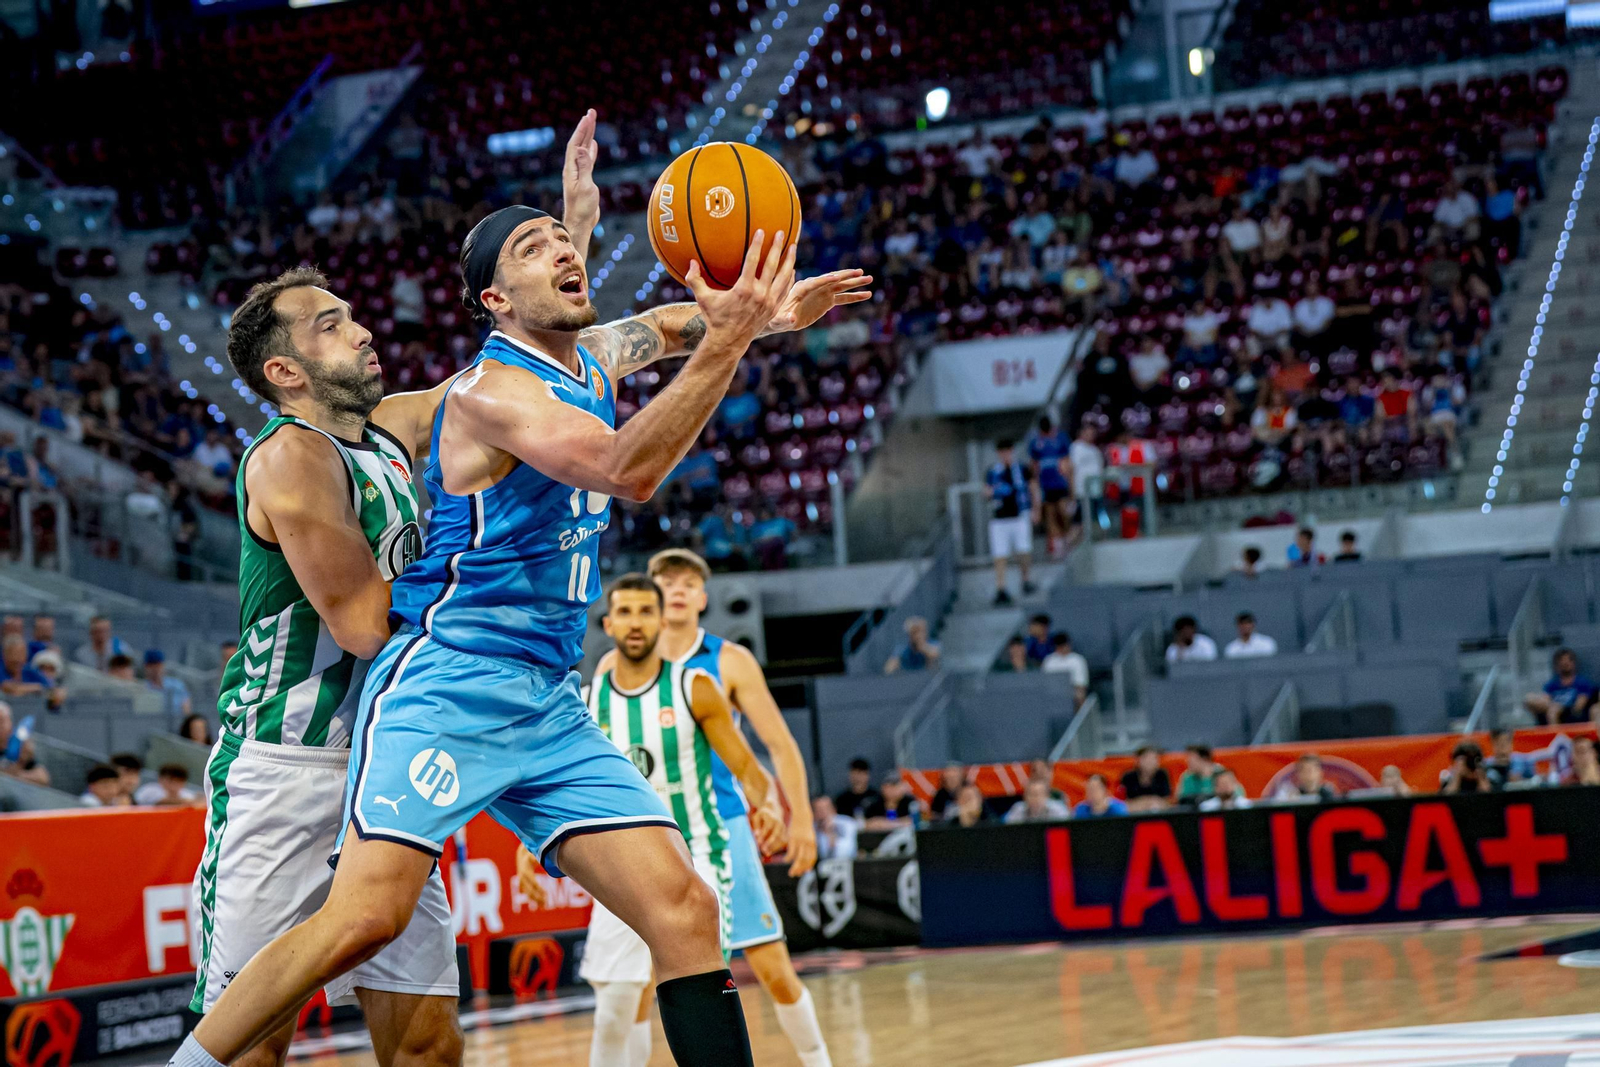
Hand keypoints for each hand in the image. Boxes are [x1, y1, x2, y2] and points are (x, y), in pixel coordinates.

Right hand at [514, 845, 549, 907]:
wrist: (522, 854)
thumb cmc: (531, 853)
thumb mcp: (533, 853)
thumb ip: (536, 857)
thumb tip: (537, 859)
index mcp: (525, 871)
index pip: (533, 882)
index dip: (539, 889)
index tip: (546, 894)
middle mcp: (522, 878)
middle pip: (530, 890)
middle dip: (537, 897)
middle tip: (546, 903)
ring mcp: (521, 882)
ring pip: (528, 894)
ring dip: (536, 900)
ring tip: (544, 906)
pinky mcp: (523, 885)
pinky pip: (528, 893)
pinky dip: (534, 899)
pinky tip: (541, 905)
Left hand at [562, 109, 599, 234]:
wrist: (581, 223)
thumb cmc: (583, 208)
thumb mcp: (585, 187)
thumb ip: (584, 167)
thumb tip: (581, 148)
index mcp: (571, 168)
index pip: (575, 144)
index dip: (582, 129)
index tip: (589, 116)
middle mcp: (573, 168)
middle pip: (578, 143)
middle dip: (585, 127)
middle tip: (592, 112)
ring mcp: (579, 173)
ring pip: (583, 149)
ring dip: (588, 136)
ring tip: (592, 122)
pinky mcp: (585, 179)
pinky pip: (588, 159)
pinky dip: (591, 150)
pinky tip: (594, 144)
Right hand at [685, 230, 795, 350]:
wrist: (728, 341)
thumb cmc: (715, 318)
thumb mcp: (703, 298)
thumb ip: (694, 279)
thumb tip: (690, 262)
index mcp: (743, 289)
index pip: (753, 261)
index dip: (757, 244)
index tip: (760, 231)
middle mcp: (759, 295)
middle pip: (772, 266)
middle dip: (777, 247)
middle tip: (781, 233)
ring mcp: (769, 303)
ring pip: (783, 277)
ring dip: (789, 260)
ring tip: (792, 246)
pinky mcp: (773, 310)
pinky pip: (785, 290)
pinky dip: (789, 279)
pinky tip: (791, 269)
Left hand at [749, 797, 788, 857]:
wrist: (774, 810)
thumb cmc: (762, 815)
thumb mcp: (757, 817)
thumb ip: (756, 825)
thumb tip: (756, 835)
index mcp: (771, 817)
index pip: (768, 827)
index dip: (763, 835)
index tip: (758, 842)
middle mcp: (779, 823)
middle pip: (776, 834)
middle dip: (770, 843)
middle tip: (763, 850)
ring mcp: (783, 828)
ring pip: (780, 839)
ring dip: (773, 847)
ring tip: (766, 853)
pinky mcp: (785, 833)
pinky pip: (782, 842)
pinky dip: (776, 848)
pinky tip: (769, 852)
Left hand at [766, 268, 873, 333]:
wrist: (779, 319)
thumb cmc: (776, 319)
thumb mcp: (779, 320)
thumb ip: (785, 319)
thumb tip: (791, 319)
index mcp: (802, 288)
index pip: (816, 282)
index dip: (826, 280)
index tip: (838, 277)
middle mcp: (814, 287)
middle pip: (832, 280)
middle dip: (846, 277)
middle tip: (862, 273)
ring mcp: (822, 293)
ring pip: (841, 286)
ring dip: (855, 283)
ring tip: (870, 280)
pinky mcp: (827, 301)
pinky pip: (843, 298)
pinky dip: (854, 296)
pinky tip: (867, 294)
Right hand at [783, 818, 817, 877]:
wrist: (802, 815)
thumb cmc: (805, 828)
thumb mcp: (809, 837)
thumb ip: (810, 847)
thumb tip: (807, 853)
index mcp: (813, 844)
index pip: (812, 858)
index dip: (808, 866)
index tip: (804, 872)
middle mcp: (808, 844)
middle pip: (806, 861)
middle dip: (801, 870)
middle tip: (795, 875)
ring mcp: (801, 842)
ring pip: (799, 858)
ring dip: (795, 867)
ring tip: (791, 872)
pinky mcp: (793, 839)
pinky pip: (791, 852)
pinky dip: (788, 858)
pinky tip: (785, 860)